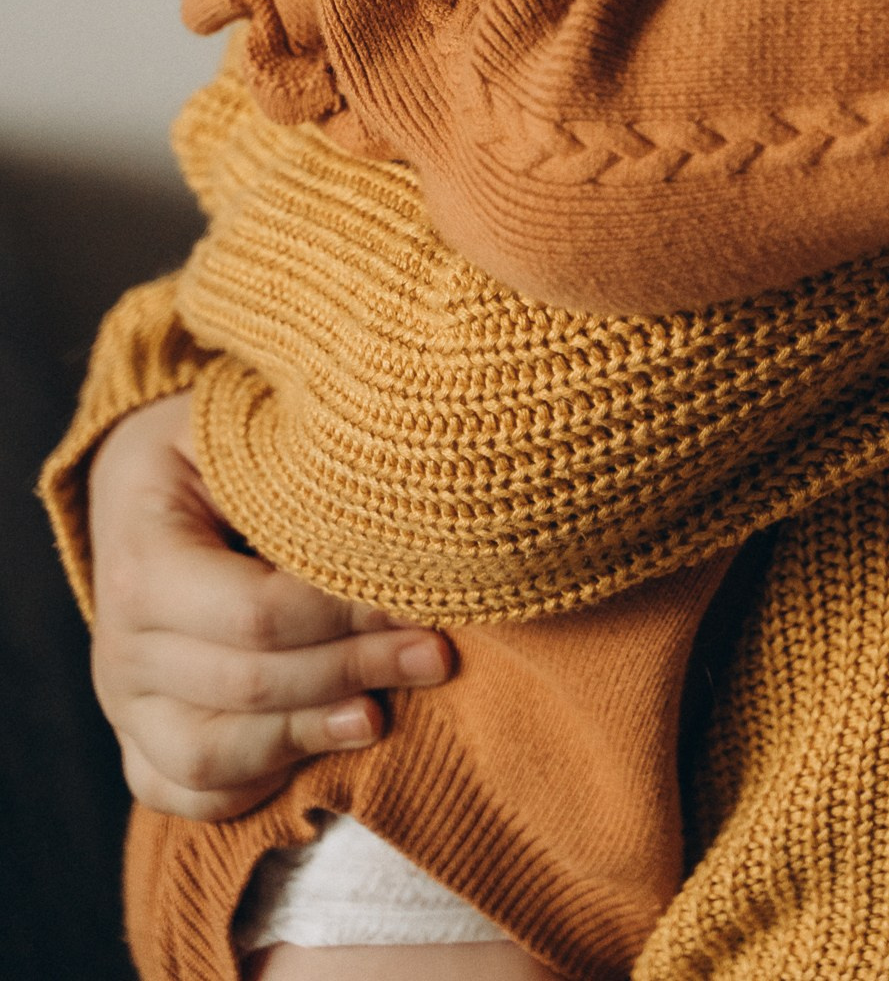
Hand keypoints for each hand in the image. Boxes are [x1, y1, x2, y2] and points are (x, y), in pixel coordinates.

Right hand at [88, 392, 454, 819]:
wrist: (142, 484)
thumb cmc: (213, 446)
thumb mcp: (242, 427)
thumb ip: (299, 468)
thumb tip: (399, 509)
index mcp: (142, 562)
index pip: (254, 614)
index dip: (344, 613)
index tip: (419, 595)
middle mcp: (120, 647)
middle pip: (245, 687)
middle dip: (353, 671)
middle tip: (435, 654)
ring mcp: (124, 704)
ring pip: (210, 757)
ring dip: (309, 738)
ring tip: (383, 715)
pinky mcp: (140, 739)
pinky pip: (184, 792)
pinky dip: (252, 791)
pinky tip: (322, 755)